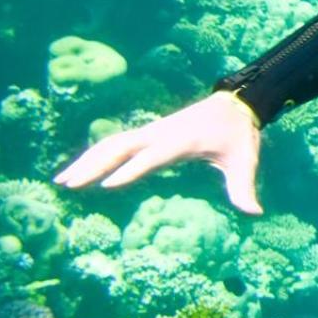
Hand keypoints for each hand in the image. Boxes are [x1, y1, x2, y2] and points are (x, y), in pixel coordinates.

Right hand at [53, 91, 264, 214]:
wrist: (236, 105)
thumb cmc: (239, 136)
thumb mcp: (245, 161)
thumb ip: (244, 188)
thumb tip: (254, 213)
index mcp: (182, 141)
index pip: (151, 158)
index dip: (131, 170)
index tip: (107, 185)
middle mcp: (160, 133)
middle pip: (119, 148)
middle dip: (94, 166)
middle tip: (69, 185)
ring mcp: (151, 130)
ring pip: (111, 143)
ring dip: (87, 160)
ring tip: (62, 181)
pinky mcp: (147, 132)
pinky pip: (116, 142)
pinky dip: (95, 154)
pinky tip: (79, 169)